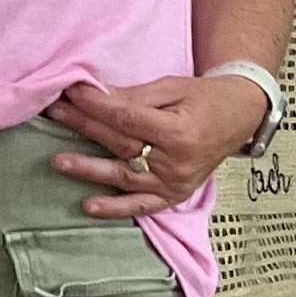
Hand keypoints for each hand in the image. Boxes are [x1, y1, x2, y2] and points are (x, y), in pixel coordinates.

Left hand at [42, 74, 270, 217]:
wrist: (239, 117)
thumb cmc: (206, 99)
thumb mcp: (172, 88)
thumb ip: (133, 96)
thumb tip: (93, 95)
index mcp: (179, 131)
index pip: (127, 119)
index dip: (96, 106)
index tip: (72, 93)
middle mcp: (177, 162)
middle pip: (121, 145)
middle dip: (85, 127)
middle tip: (56, 114)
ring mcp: (176, 183)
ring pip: (124, 176)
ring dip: (89, 169)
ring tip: (59, 161)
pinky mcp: (175, 195)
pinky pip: (142, 205)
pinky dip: (115, 208)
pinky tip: (90, 206)